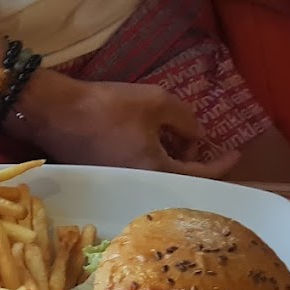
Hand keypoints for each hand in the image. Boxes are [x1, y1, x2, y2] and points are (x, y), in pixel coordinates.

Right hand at [13, 75, 239, 178]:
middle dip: (192, 163)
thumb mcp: (157, 102)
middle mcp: (137, 188)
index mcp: (155, 172)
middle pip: (178, 182)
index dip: (222, 164)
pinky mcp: (103, 181)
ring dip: (170, 162)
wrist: (54, 113)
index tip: (235, 153)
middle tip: (197, 141)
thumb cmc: (106, 107)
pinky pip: (138, 176)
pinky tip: (148, 143)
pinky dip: (150, 163)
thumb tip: (198, 137)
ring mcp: (118, 187)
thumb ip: (186, 120)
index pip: (200, 176)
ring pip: (156, 180)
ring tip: (174, 139)